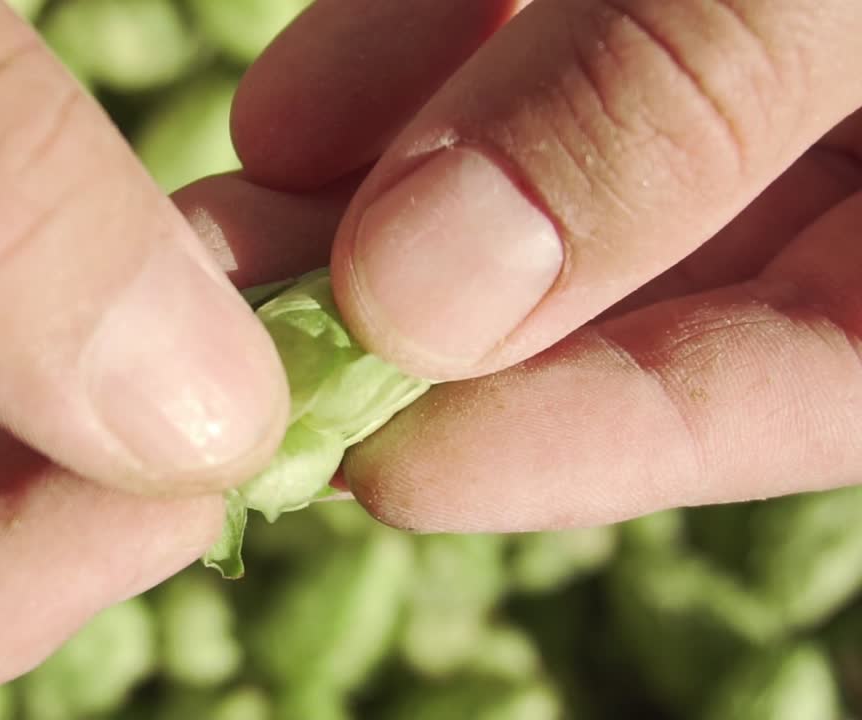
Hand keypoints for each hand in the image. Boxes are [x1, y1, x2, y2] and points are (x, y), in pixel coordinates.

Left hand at [179, 0, 861, 531]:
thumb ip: (668, 104)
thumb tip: (425, 296)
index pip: (812, 380)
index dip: (597, 439)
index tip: (387, 468)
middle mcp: (848, 135)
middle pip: (648, 279)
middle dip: (434, 326)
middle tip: (254, 358)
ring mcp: (734, 34)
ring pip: (554, 154)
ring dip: (377, 205)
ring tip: (225, 241)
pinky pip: (523, 21)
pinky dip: (409, 61)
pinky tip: (292, 113)